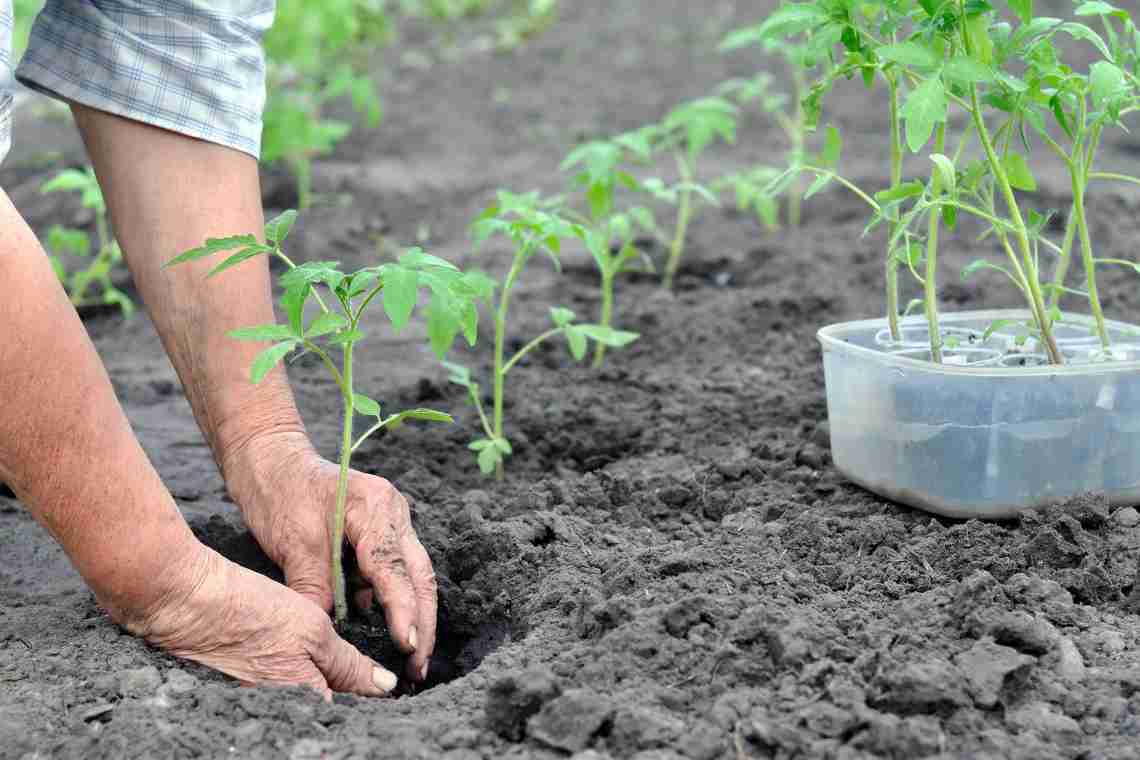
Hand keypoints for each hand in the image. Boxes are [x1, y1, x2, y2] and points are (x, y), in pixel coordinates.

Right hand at [124, 542, 398, 698]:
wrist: (185, 603)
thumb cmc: (251, 611)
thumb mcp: (313, 631)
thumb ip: (350, 664)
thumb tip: (385, 687)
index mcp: (305, 703)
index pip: (351, 714)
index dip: (371, 702)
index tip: (387, 685)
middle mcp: (283, 713)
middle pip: (327, 713)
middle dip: (349, 698)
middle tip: (367, 675)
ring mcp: (262, 706)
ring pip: (307, 703)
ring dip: (326, 690)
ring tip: (339, 668)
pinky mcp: (245, 694)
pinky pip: (284, 696)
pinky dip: (298, 682)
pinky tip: (300, 663)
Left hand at [223, 432, 436, 682]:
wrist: (269, 460)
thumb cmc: (279, 492)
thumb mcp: (293, 544)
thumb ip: (315, 588)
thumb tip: (328, 635)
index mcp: (376, 507)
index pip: (395, 568)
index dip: (404, 610)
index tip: (407, 646)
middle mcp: (394, 512)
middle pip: (420, 575)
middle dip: (424, 622)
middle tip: (419, 666)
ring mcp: (393, 521)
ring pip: (414, 575)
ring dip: (415, 614)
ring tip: (412, 658)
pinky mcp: (382, 533)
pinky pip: (395, 571)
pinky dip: (394, 601)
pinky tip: (390, 631)